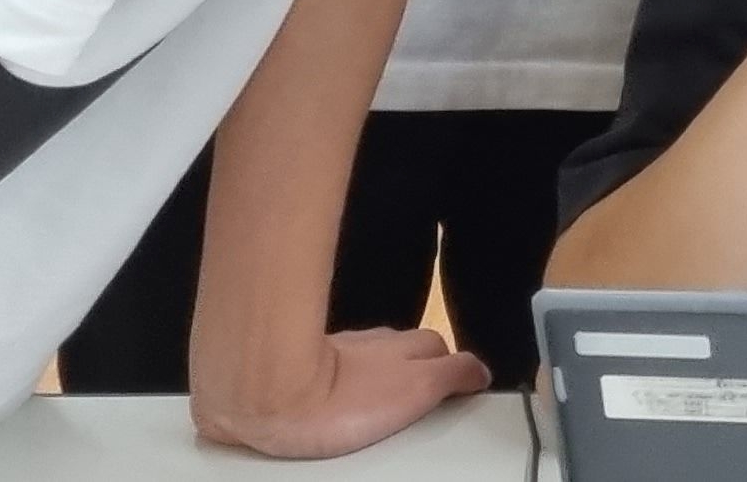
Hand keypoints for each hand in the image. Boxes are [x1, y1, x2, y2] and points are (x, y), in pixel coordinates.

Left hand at [191, 328, 488, 458]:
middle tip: (425, 389)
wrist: (266, 396)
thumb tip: (479, 370)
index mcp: (403, 348)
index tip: (460, 383)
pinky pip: (329, 365)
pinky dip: (339, 377)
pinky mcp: (297, 366)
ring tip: (381, 396)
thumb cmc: (340, 402)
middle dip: (420, 361)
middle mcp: (371, 344)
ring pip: (368, 354)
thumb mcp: (417, 388)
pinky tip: (333, 394)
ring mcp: (333, 352)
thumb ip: (452, 376)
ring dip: (379, 369)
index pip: (441, 349)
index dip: (452, 367)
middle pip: (407, 346)